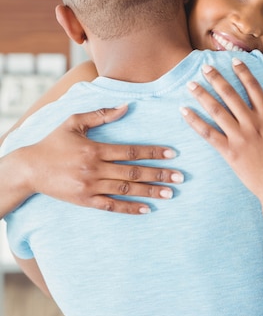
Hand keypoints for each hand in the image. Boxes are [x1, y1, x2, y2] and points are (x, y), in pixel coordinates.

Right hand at [24, 105, 183, 213]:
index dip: (153, 152)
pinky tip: (147, 209)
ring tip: (170, 193)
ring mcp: (90, 187)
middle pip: (133, 172)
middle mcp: (95, 169)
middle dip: (159, 174)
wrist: (30, 169)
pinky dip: (130, 208)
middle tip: (180, 177)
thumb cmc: (53, 143)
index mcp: (95, 149)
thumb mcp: (74, 122)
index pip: (130, 151)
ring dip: (150, 191)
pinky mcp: (86, 201)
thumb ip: (101, 115)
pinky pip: (112, 206)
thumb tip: (126, 106)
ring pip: (126, 190)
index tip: (172, 154)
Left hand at [181, 59, 262, 211]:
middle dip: (216, 79)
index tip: (233, 61)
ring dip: (202, 96)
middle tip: (204, 67)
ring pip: (217, 111)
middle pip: (231, 95)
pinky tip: (184, 111)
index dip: (243, 73)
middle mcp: (253, 124)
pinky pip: (208, 134)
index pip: (254, 88)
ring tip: (190, 85)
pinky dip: (195, 122)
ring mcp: (240, 138)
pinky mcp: (230, 152)